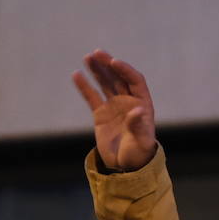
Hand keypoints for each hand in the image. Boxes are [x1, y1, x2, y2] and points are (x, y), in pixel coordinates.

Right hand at [73, 50, 158, 171]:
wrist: (126, 166)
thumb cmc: (139, 154)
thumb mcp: (141, 141)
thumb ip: (138, 126)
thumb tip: (137, 111)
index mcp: (142, 104)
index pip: (134, 80)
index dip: (125, 70)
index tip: (114, 62)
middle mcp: (128, 101)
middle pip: (118, 77)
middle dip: (108, 64)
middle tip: (97, 53)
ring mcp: (114, 106)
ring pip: (105, 83)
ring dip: (97, 70)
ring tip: (88, 57)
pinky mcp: (101, 114)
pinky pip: (92, 97)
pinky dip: (84, 86)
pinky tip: (76, 75)